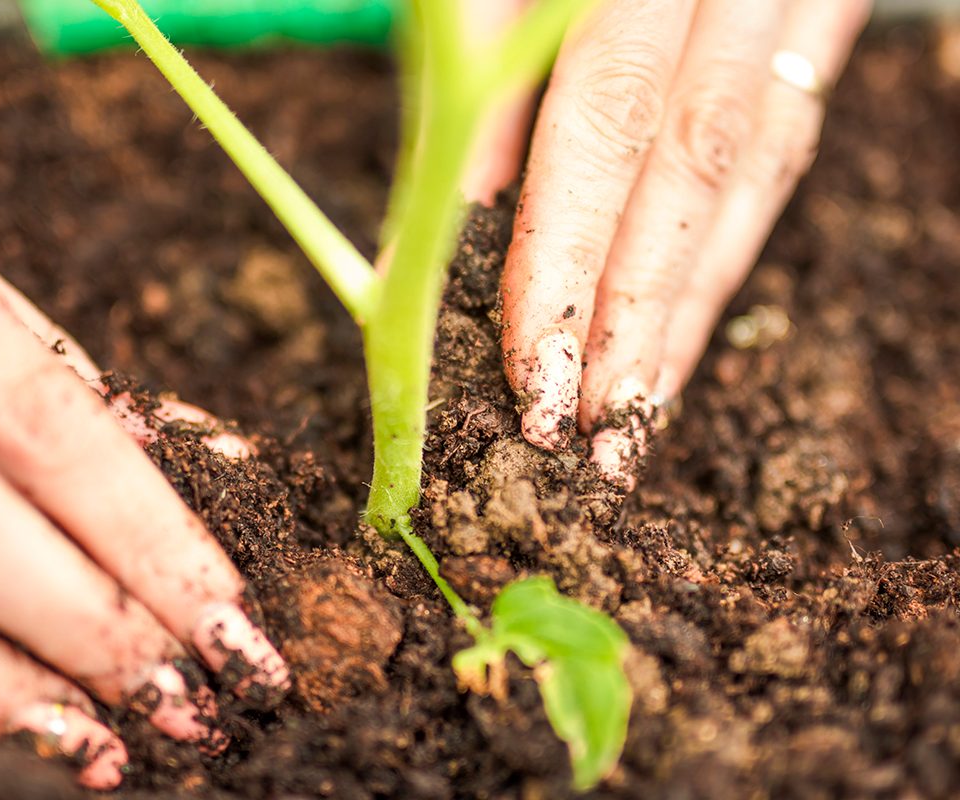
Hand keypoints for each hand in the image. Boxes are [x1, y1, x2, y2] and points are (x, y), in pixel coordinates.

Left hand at [465, 0, 869, 487]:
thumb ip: (480, 64)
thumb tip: (463, 217)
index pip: (607, 111)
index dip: (567, 248)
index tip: (527, 360)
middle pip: (693, 154)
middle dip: (634, 305)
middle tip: (580, 427)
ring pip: (753, 163)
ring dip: (690, 303)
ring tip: (635, 416)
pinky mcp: (811, 13)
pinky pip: (778, 142)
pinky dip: (722, 245)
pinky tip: (680, 325)